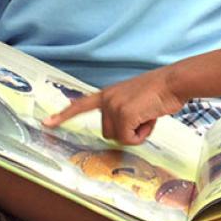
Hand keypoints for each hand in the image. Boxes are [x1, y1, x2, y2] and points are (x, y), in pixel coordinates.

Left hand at [43, 68, 184, 144]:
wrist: (173, 81)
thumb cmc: (160, 91)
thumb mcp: (135, 99)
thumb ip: (123, 110)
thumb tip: (123, 129)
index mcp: (108, 94)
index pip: (81, 105)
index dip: (64, 115)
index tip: (47, 123)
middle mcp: (107, 99)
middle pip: (108, 133)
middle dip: (127, 131)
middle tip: (143, 116)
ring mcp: (114, 107)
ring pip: (119, 137)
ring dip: (136, 132)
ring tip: (148, 114)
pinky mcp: (123, 114)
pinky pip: (130, 139)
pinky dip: (143, 134)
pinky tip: (150, 117)